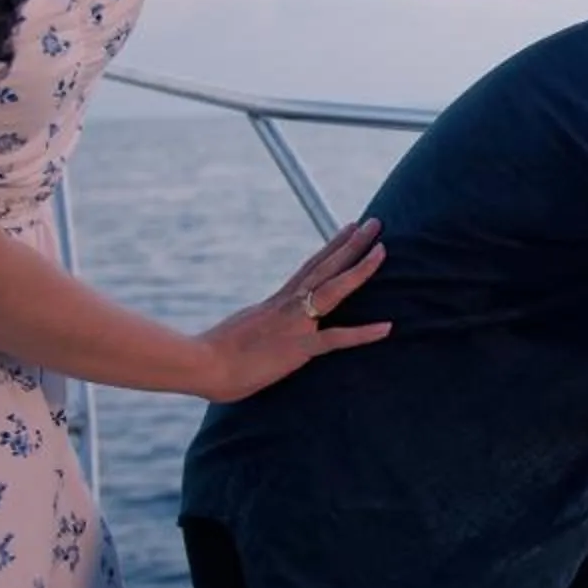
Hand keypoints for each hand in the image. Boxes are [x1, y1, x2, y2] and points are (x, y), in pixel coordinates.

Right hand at [191, 218, 389, 401]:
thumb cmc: (211, 359)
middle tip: (376, 223)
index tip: (350, 228)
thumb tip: (256, 339)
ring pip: (334, 289)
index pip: (310, 268)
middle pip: (325, 267)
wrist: (199, 364)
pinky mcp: (297, 348)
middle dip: (352, 244)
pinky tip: (387, 327)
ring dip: (360, 268)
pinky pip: (336, 339)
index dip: (332, 248)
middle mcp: (287, 305)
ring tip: (383, 249)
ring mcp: (294, 324)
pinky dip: (363, 334)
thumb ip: (255, 333)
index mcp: (275, 304)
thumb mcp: (241, 337)